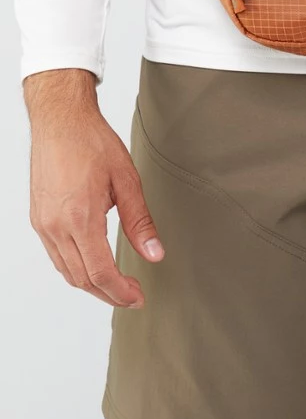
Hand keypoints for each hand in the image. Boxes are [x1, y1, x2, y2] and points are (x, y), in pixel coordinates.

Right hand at [24, 69, 163, 307]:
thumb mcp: (126, 180)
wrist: (61, 121)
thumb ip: (140, 221)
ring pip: (66, 271)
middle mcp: (56, 226)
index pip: (100, 272)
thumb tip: (154, 253)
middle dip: (108, 293)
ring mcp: (43, 224)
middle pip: (81, 278)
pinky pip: (56, 255)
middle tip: (132, 294)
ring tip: (116, 283)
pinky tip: (93, 263)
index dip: (120, 292)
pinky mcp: (38, 218)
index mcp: (79, 218)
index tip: (137, 297)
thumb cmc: (91, 142)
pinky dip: (75, 267)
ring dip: (91, 283)